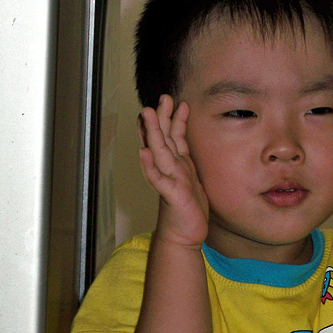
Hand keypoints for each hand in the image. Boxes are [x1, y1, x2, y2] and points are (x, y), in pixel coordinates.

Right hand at [138, 94, 208, 247]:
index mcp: (174, 163)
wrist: (185, 234)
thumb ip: (182, 155)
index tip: (168, 100)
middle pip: (161, 139)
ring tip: (147, 114)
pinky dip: (150, 166)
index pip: (169, 137)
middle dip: (160, 118)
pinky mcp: (170, 195)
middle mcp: (168, 169)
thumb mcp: (189, 174)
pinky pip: (158, 179)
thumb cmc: (188, 205)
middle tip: (160, 98)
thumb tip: (178, 135)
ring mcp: (167, 180)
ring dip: (151, 132)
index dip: (168, 119)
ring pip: (158, 152)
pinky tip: (144, 153)